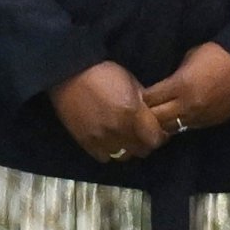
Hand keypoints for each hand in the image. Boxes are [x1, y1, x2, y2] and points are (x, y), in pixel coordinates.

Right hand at [48, 60, 164, 165]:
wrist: (69, 74)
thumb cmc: (102, 72)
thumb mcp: (131, 81)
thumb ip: (144, 101)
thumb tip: (152, 114)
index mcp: (132, 112)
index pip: (155, 139)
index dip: (159, 136)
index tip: (157, 130)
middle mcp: (119, 129)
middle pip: (142, 151)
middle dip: (145, 143)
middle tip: (143, 133)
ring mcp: (101, 138)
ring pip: (124, 156)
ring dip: (128, 148)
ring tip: (125, 137)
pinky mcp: (86, 142)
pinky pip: (104, 157)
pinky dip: (110, 151)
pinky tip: (109, 140)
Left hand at [137, 41, 229, 140]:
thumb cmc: (219, 53)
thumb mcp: (190, 58)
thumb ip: (175, 75)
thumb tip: (166, 86)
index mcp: (180, 85)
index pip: (150, 99)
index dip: (144, 97)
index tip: (141, 94)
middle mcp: (188, 105)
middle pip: (157, 119)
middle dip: (148, 114)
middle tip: (146, 109)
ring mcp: (200, 117)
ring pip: (172, 128)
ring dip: (164, 123)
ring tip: (161, 117)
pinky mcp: (212, 122)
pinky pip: (189, 128)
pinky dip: (182, 123)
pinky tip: (180, 117)